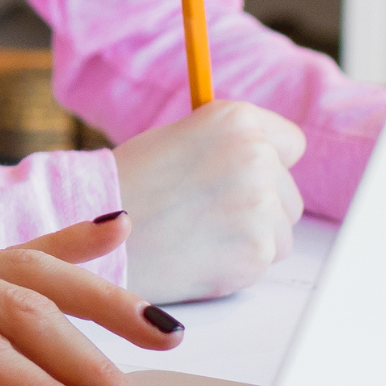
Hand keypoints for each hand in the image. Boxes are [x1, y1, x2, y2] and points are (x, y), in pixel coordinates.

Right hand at [105, 98, 305, 300]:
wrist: (95, 238)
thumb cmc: (129, 186)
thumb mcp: (178, 138)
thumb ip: (227, 145)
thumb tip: (270, 158)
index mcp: (238, 120)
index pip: (291, 143)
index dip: (268, 163)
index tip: (242, 179)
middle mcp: (258, 157)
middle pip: (289, 192)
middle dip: (260, 207)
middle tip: (208, 215)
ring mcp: (261, 206)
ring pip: (282, 231)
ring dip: (253, 238)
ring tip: (201, 235)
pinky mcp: (257, 252)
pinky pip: (265, 261)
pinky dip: (238, 265)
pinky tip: (200, 256)